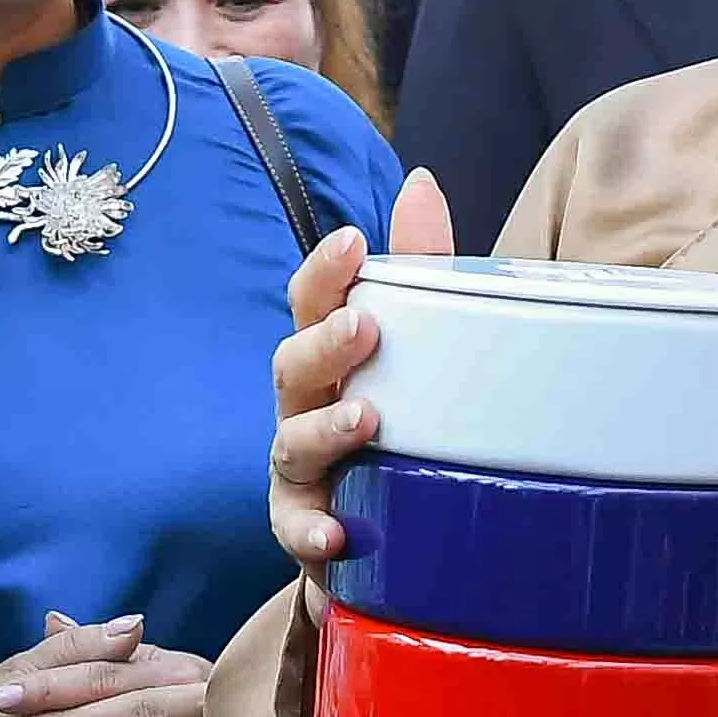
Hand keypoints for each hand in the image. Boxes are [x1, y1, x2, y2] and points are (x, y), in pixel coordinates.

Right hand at [264, 174, 456, 566]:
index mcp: (331, 357)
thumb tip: (421, 184)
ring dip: (323, 429)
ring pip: (293, 442)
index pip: (312, 303)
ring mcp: (302, 469)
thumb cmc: (403, 424)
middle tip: (363, 325)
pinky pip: (295, 528)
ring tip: (365, 419)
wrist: (391, 531)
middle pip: (292, 365)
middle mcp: (305, 406)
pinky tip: (337, 533)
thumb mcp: (425, 348)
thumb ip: (422, 271)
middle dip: (323, 344)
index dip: (324, 273)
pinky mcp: (306, 527)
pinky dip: (310, 530)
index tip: (352, 243)